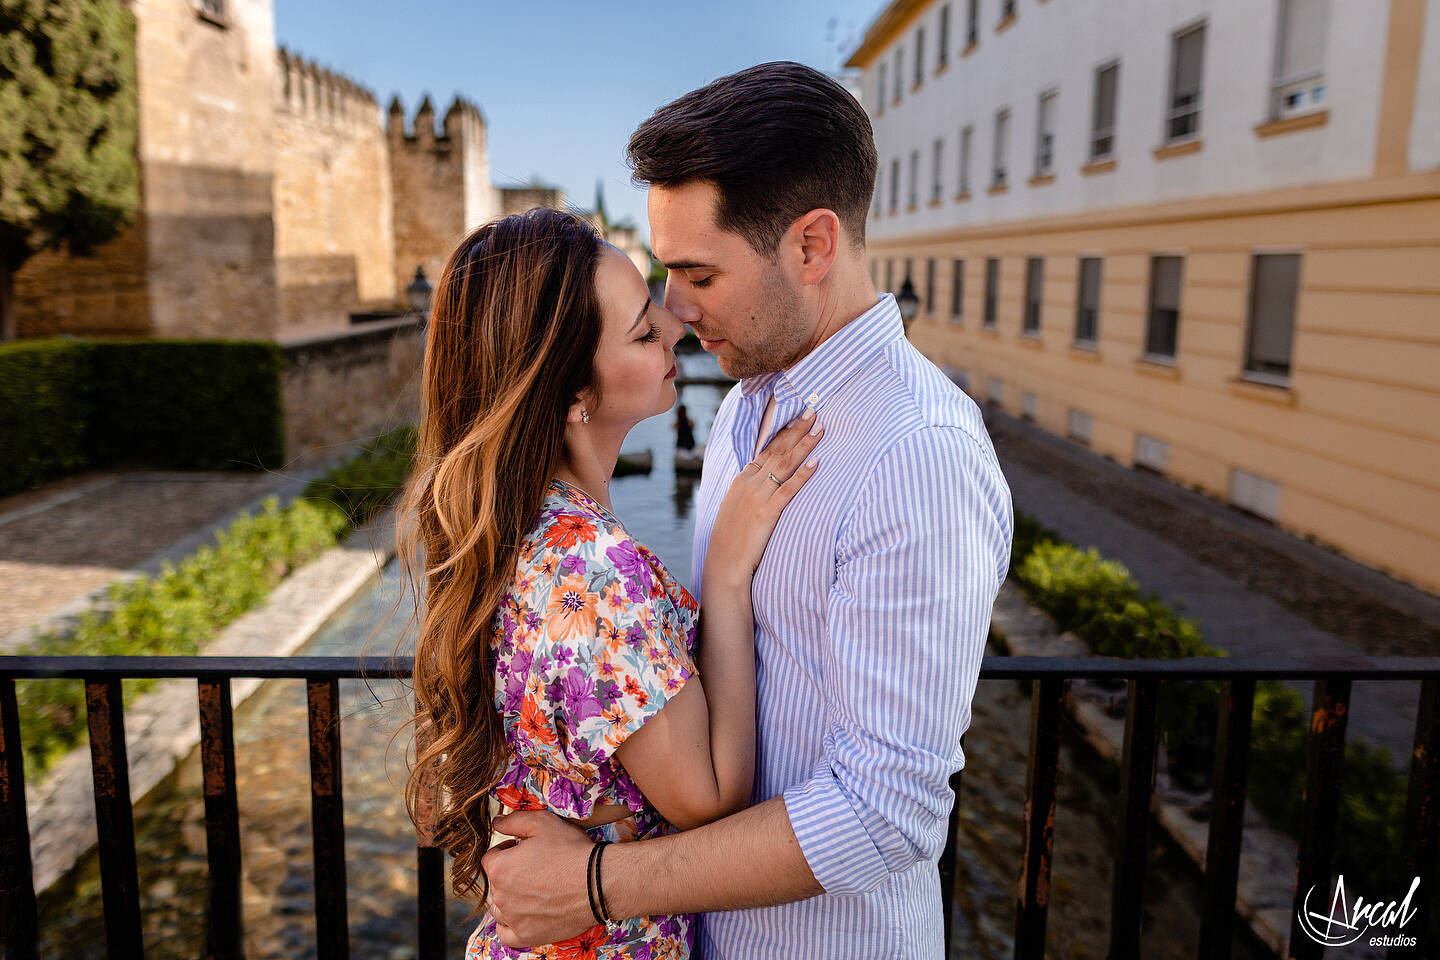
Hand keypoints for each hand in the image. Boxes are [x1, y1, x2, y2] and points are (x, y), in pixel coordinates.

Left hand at [482, 810, 595, 948]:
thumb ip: (515, 821)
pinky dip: (510, 925)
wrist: (599, 882)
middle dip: (510, 874)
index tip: (521, 851)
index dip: (506, 851)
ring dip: (510, 899)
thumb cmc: (572, 851)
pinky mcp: (527, 935)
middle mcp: (502, 896)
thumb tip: (497, 823)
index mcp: (500, 868)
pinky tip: (523, 915)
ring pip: (500, 908)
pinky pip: (505, 933)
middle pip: (496, 883)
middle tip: (533, 869)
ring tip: (532, 891)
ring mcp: (514, 918)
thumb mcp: (544, 823)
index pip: (490, 859)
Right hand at [706, 408, 821, 585]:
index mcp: (741, 480)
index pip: (765, 450)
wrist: (724, 562)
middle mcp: (749, 483)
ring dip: (804, 444)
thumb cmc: (731, 539)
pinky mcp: (767, 512)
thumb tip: (763, 480)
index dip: (783, 433)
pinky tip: (816, 463)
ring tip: (819, 429)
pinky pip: (789, 489)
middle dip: (797, 430)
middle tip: (813, 412)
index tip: (798, 419)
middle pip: (777, 450)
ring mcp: (758, 496)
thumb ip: (749, 491)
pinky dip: (803, 475)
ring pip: (784, 464)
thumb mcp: (735, 507)